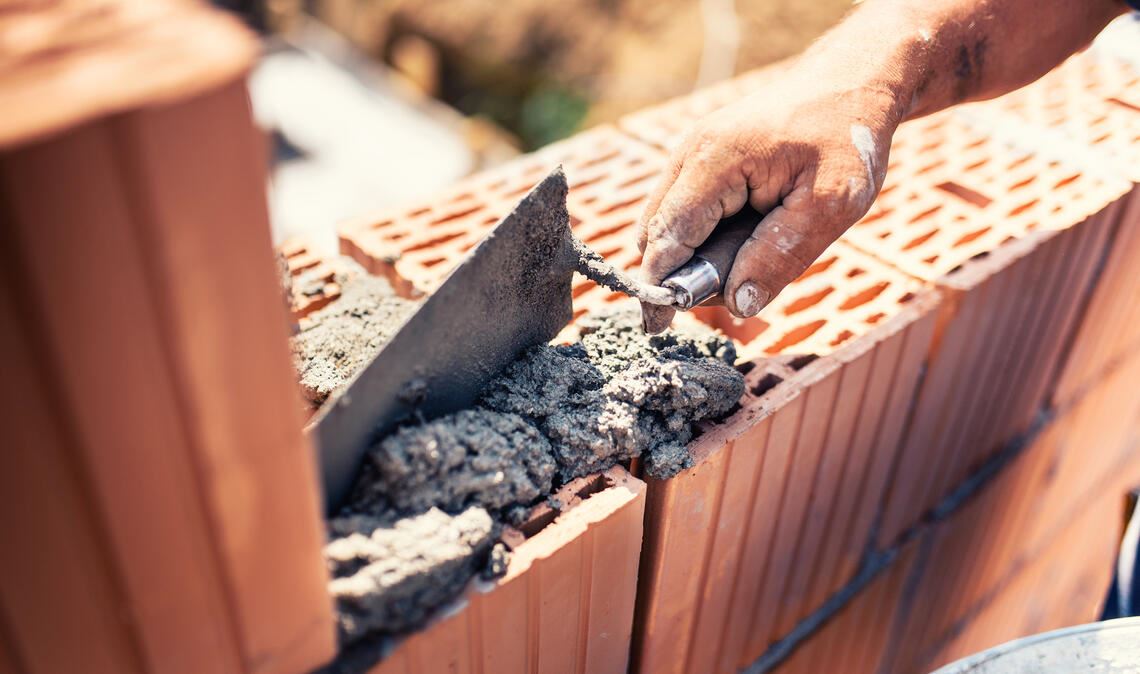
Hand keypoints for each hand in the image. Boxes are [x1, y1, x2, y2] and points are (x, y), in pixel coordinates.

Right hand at [636, 66, 899, 332]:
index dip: (661, 284)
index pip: (668, 235)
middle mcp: (691, 154)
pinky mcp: (701, 161)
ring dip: (692, 256)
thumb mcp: (832, 204)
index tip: (657, 327)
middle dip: (679, 274)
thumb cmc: (847, 139)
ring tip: (748, 262)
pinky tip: (744, 240)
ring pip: (665, 223)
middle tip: (731, 294)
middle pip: (656, 233)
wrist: (852, 83)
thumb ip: (782, 255)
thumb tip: (738, 303)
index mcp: (715, 161)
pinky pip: (683, 211)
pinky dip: (702, 238)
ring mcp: (691, 154)